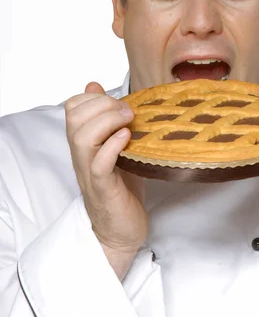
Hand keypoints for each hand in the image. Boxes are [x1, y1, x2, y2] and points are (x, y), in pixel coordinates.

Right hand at [65, 82, 147, 259]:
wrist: (122, 230)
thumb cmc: (122, 185)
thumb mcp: (116, 144)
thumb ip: (106, 118)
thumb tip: (94, 85)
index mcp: (84, 142)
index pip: (72, 107)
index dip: (94, 97)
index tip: (119, 102)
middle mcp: (82, 155)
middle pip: (74, 119)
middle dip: (102, 105)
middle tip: (128, 111)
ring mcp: (90, 172)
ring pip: (81, 138)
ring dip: (106, 122)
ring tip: (128, 122)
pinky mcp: (103, 189)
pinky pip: (98, 165)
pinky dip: (112, 147)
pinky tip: (127, 139)